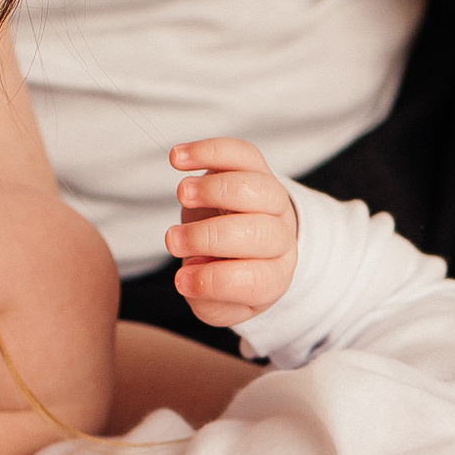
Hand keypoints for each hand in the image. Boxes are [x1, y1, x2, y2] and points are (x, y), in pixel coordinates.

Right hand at [165, 138, 296, 327]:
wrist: (246, 241)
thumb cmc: (226, 276)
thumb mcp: (219, 303)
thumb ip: (207, 300)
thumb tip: (189, 276)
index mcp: (274, 275)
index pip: (256, 280)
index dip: (216, 282)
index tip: (180, 281)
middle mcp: (281, 237)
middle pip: (259, 233)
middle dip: (210, 236)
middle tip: (173, 241)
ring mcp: (273, 199)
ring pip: (256, 188)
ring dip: (214, 190)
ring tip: (182, 195)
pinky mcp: (256, 168)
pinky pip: (241, 153)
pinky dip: (209, 151)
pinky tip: (177, 159)